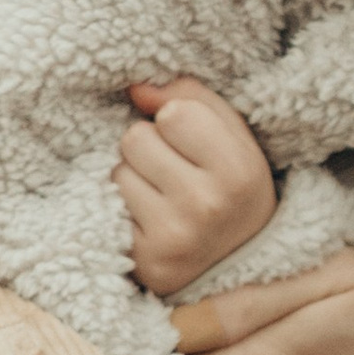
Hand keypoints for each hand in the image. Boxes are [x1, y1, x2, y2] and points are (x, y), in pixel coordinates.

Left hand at [119, 77, 278, 293]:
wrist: (244, 265)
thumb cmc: (233, 187)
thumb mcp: (233, 136)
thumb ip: (191, 97)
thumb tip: (135, 89)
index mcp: (238, 172)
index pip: (173, 113)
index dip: (177, 121)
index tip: (195, 144)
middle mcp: (207, 206)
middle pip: (136, 138)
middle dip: (150, 148)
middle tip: (176, 172)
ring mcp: (173, 237)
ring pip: (118, 172)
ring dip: (135, 177)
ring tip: (165, 197)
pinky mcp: (145, 260)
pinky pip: (109, 206)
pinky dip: (126, 209)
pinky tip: (153, 221)